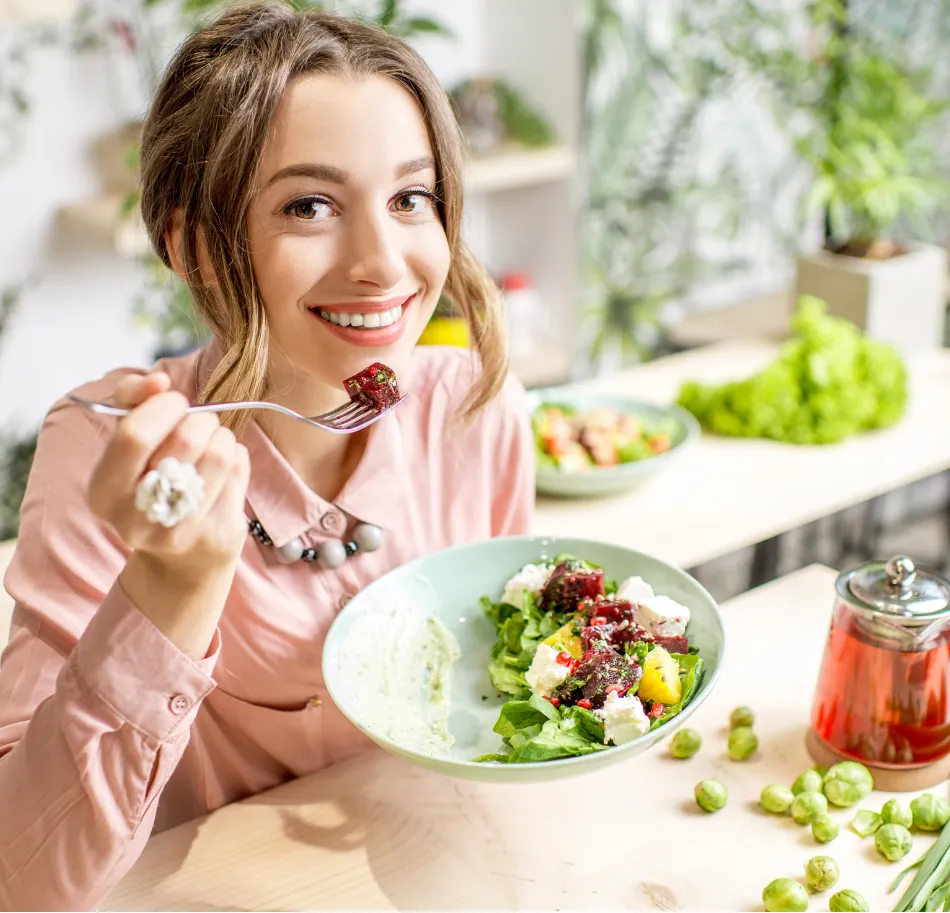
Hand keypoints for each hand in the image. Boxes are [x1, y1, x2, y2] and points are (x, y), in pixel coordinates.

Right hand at [87, 372, 249, 655]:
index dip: (162, 407)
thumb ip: (133, 401)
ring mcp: (181, 530)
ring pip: (220, 453)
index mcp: (104, 493)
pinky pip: (239, 469)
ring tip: (213, 443)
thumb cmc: (153, 483)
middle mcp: (137, 518)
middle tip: (199, 424)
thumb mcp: (128, 445)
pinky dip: (236, 455)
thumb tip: (157, 381)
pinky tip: (224, 467)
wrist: (180, 560)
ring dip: (222, 436)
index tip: (174, 401)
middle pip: (185, 440)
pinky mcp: (218, 533)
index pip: (135, 435)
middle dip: (200, 419)